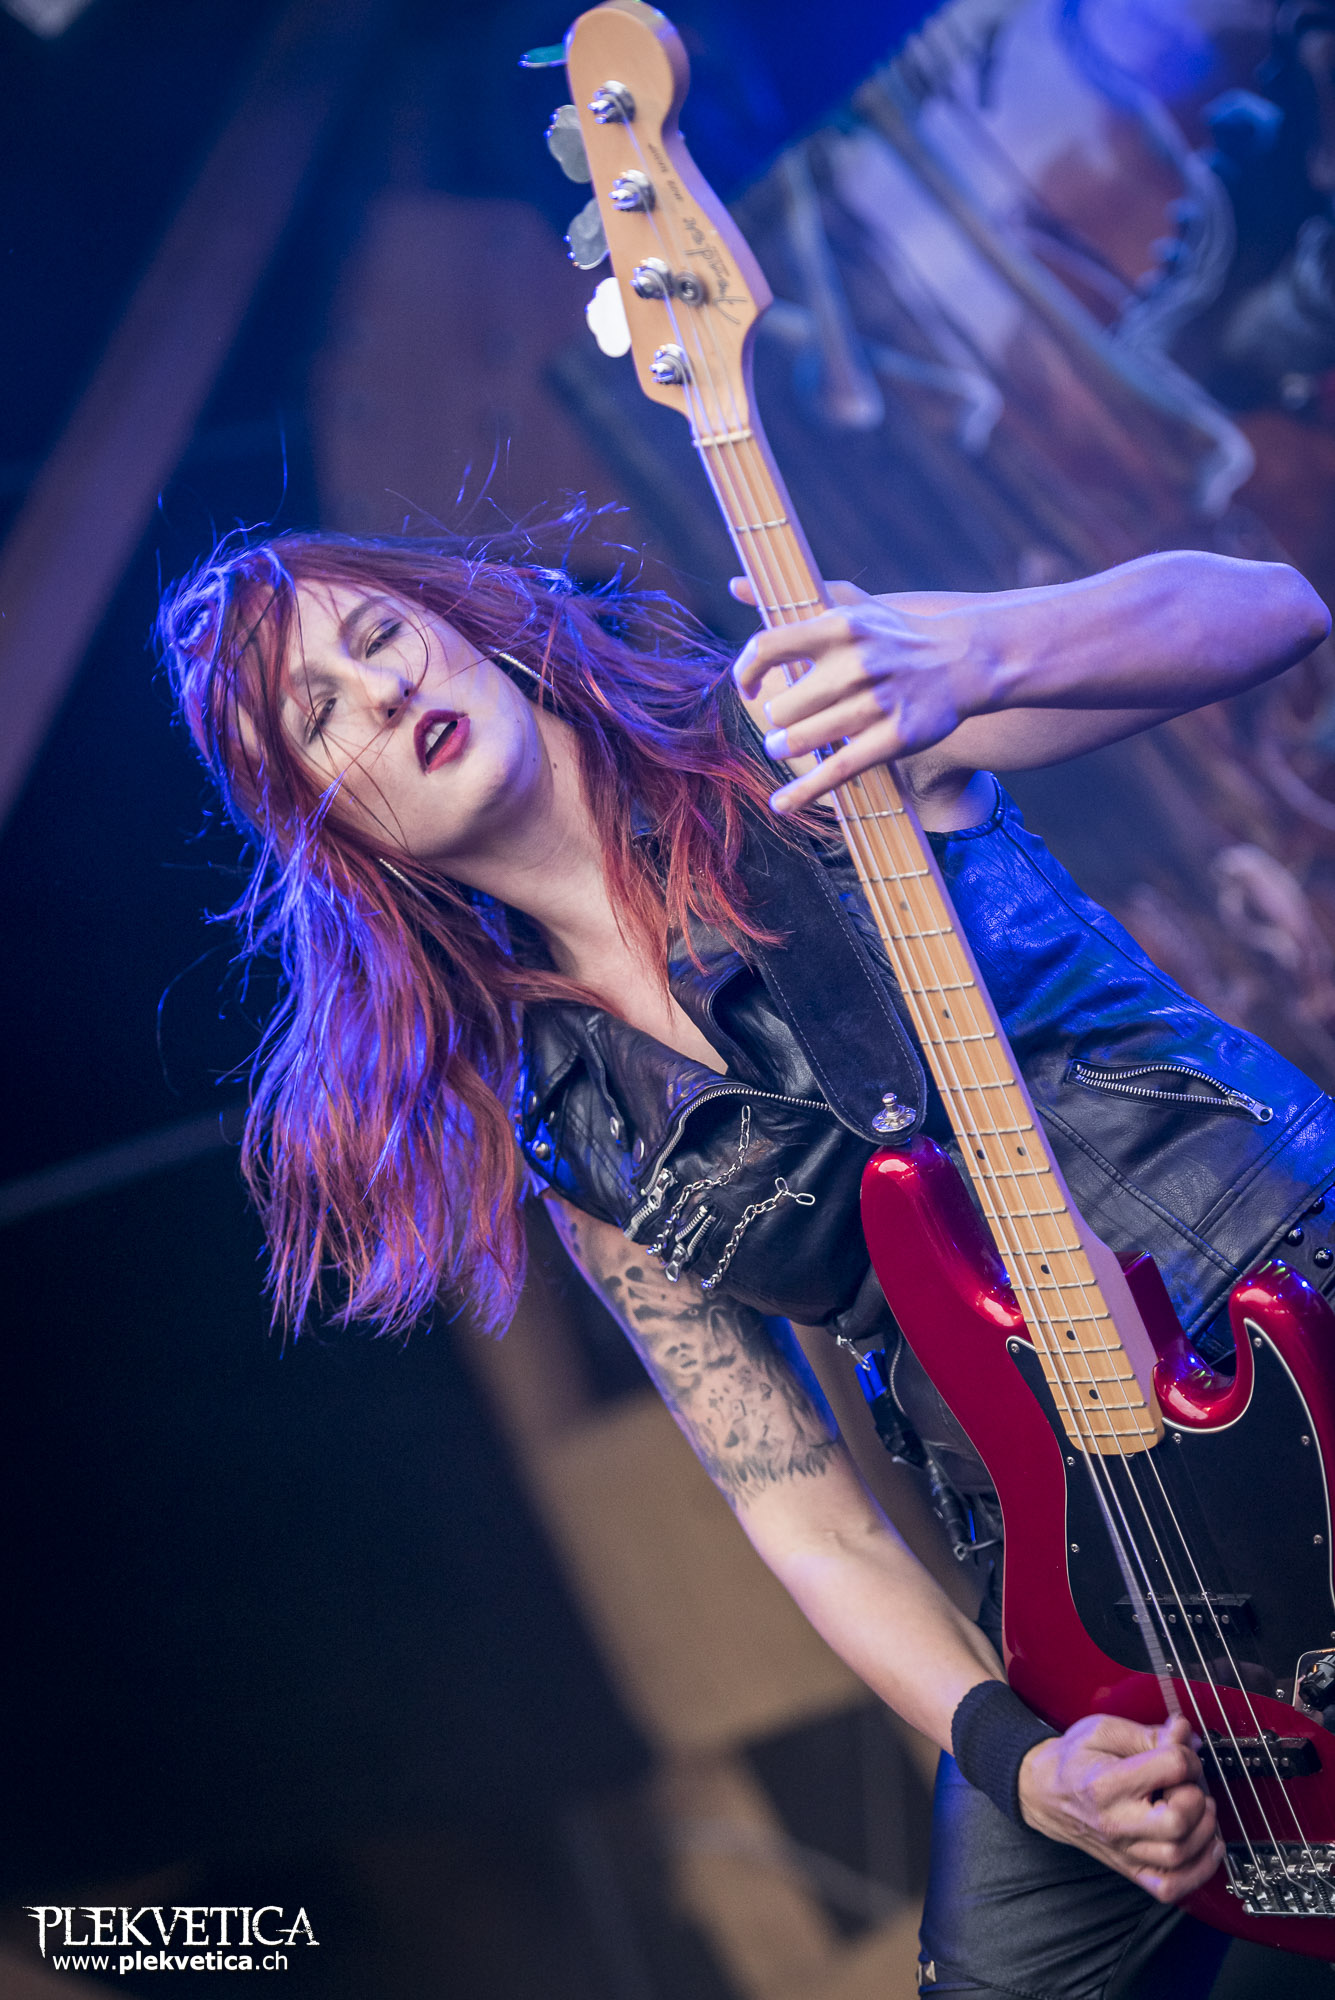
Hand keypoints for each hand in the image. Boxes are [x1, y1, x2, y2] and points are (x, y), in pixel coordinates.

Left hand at [729, 577, 989, 812]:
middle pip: (784, 706)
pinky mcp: (894, 738)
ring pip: (802, 739)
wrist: (963, 659)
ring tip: (782, 746)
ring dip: (783, 747)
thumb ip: (794, 599)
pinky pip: (835, 772)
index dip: (746, 671)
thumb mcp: (851, 605)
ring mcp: (875, 704)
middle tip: (781, 723)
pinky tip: (781, 805)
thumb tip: (736, 585)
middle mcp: (855, 664)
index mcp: (839, 627)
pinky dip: (802, 792)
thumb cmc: (895, 634)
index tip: (748, 687)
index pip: (768, 647)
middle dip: (776, 720)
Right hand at [1017, 1714, 1222, 1902]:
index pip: (1170, 1768)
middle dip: (1196, 1797)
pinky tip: (1205, 1845)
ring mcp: (1124, 1851)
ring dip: (1204, 1830)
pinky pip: (1171, 1887)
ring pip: (1179, 1856)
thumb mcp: (1103, 1731)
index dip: (1187, 1755)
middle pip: (1177, 1822)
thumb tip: (1184, 1734)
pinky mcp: (1130, 1868)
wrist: (1045, 1793)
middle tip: (1188, 1785)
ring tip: (1198, 1809)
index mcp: (1106, 1782)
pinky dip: (1198, 1871)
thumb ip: (1148, 1733)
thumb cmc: (1074, 1760)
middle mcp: (1115, 1822)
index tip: (1181, 1752)